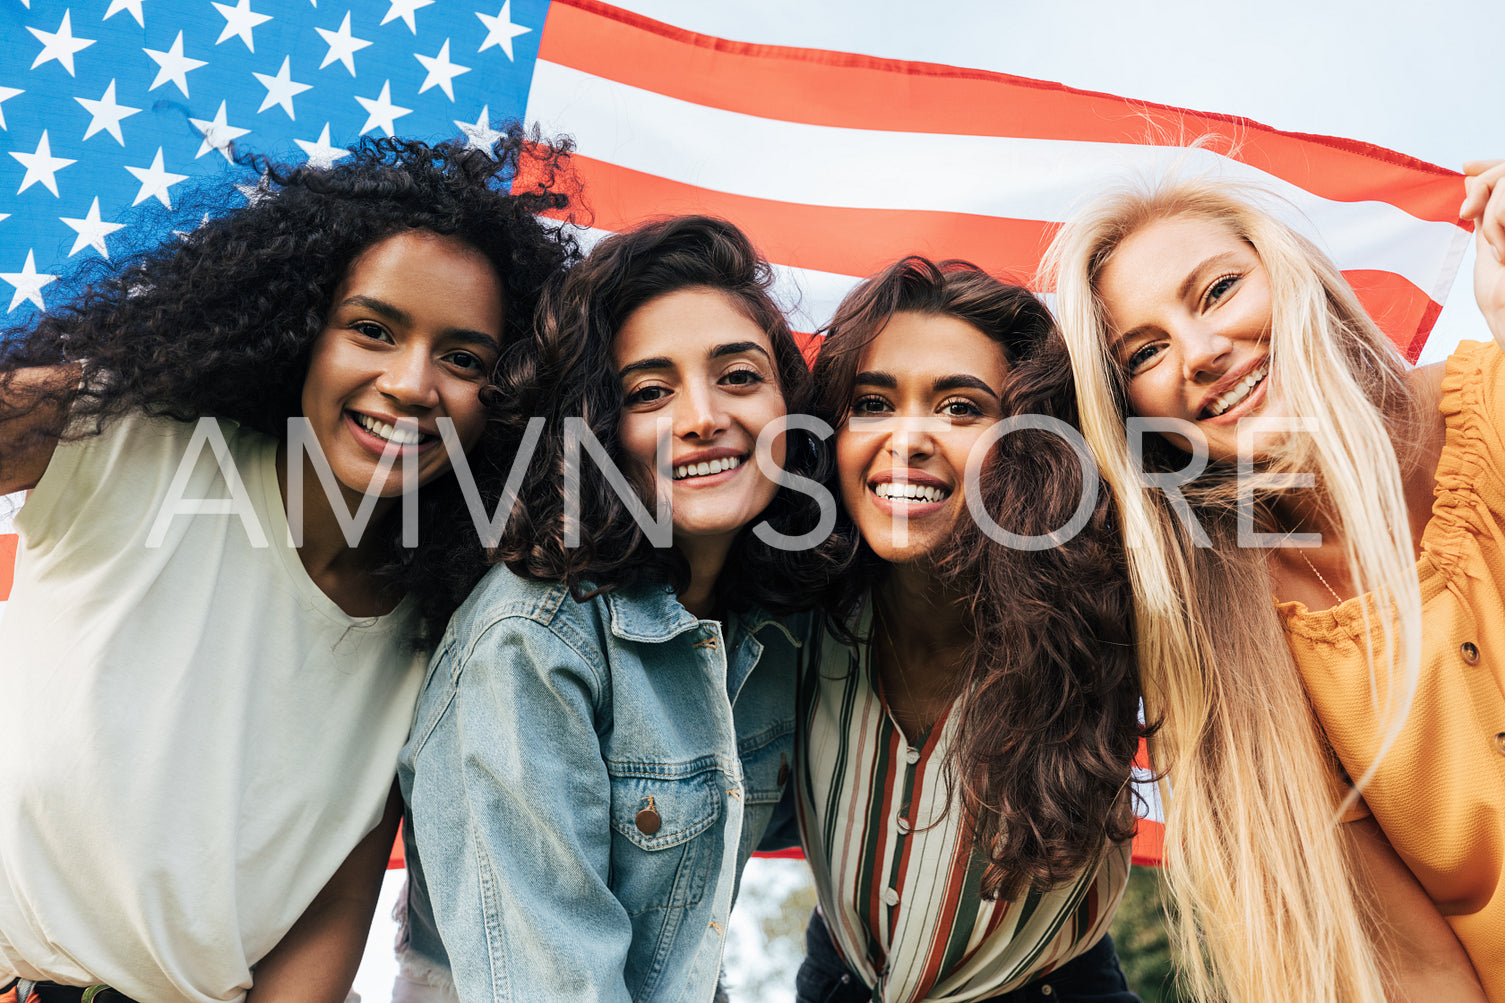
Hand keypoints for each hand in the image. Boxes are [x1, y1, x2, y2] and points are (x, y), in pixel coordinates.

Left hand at [1461, 159, 1504, 348]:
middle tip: (1467, 213)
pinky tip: (1504, 252)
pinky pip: (1504, 208)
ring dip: (1494, 214)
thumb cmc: (1503, 305)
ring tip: (1499, 249)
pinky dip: (1498, 220)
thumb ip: (1487, 214)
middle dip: (1488, 185)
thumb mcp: (1490, 251)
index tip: (1466, 166)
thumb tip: (1470, 178)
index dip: (1494, 166)